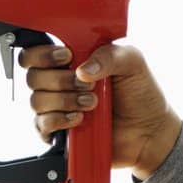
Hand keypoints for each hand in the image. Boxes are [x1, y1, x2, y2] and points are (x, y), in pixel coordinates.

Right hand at [19, 39, 182, 178]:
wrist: (149, 130)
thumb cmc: (141, 93)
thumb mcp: (132, 62)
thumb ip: (108, 55)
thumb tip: (83, 69)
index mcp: (73, 59)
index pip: (37, 52)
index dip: (44, 54)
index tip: (67, 57)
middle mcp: (60, 81)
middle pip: (33, 76)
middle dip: (60, 80)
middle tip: (87, 85)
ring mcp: (58, 107)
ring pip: (37, 101)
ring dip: (65, 101)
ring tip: (92, 103)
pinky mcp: (59, 130)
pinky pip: (41, 125)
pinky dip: (59, 120)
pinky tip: (79, 118)